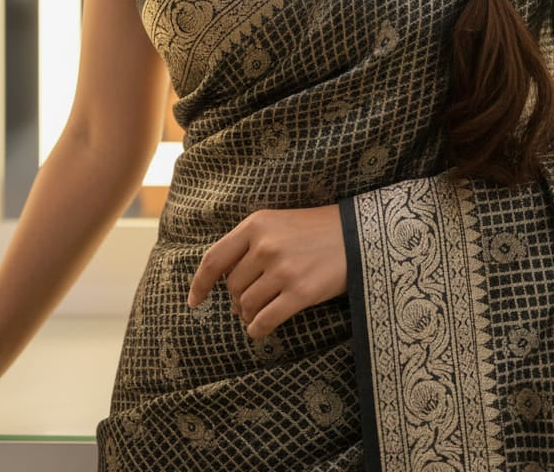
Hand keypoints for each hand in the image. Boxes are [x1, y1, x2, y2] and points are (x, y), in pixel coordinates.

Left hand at [187, 205, 346, 339]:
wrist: (357, 234)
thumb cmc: (316, 230)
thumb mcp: (278, 223)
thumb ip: (249, 245)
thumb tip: (225, 284)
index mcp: (256, 224)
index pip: (214, 259)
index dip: (200, 284)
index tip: (195, 301)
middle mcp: (265, 246)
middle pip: (233, 287)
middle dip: (237, 300)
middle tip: (249, 303)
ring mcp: (283, 270)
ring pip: (247, 305)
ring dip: (249, 315)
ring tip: (260, 312)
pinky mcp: (300, 292)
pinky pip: (265, 320)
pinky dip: (258, 329)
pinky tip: (261, 328)